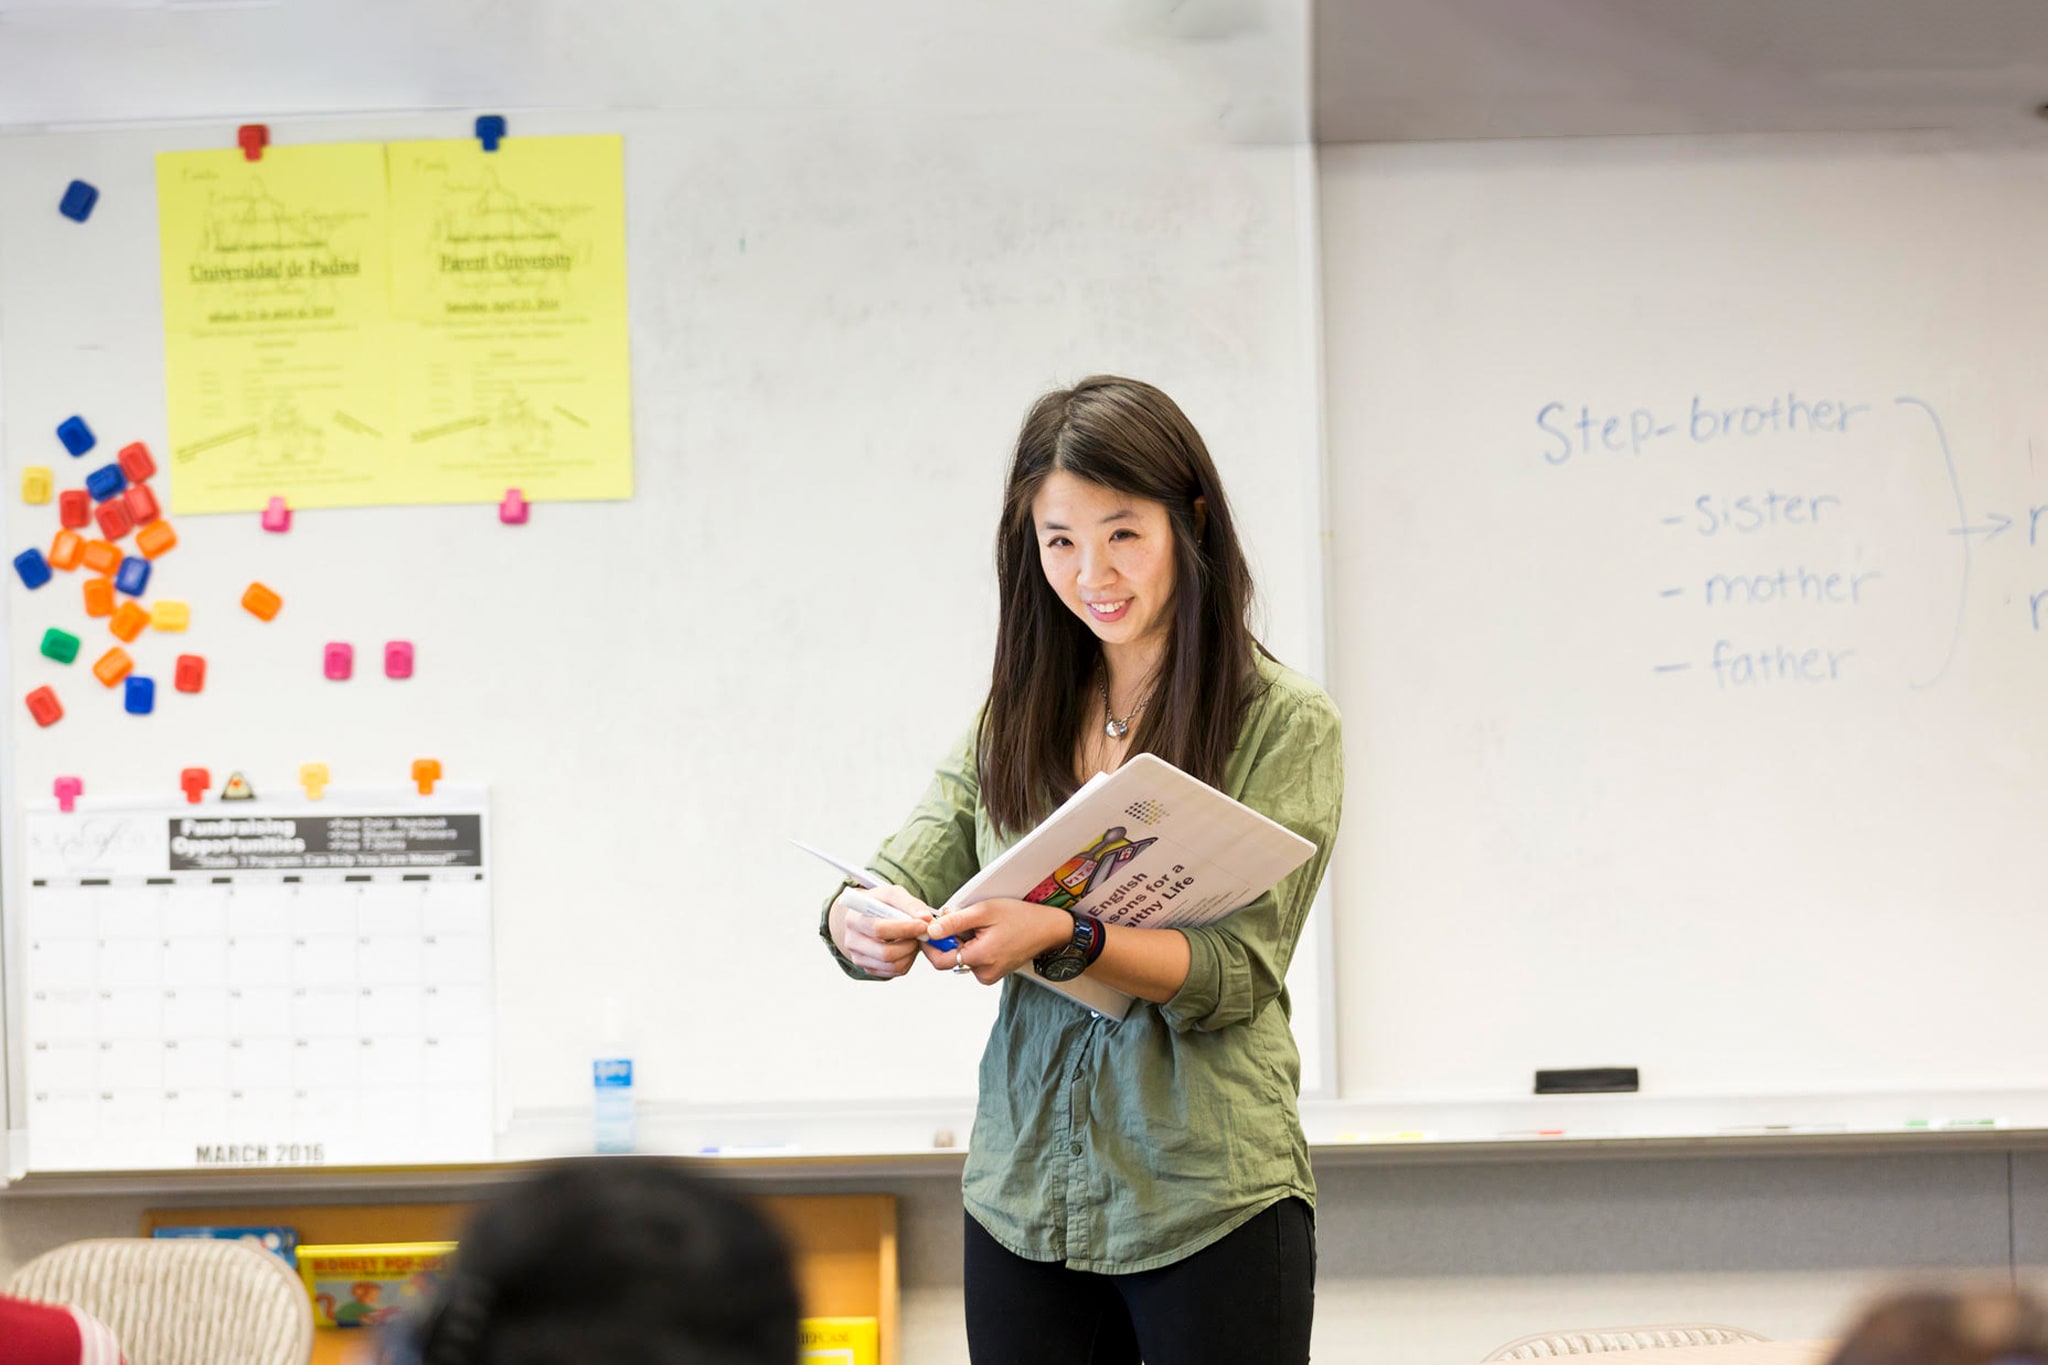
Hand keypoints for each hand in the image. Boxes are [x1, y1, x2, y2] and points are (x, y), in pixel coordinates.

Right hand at [830, 884, 935, 977]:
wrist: (867, 916)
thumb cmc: (880, 904)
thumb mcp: (892, 894)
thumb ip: (910, 903)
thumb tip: (926, 918)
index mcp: (854, 919)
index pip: (878, 929)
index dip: (904, 929)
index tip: (923, 925)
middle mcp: (852, 941)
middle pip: (885, 953)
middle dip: (910, 944)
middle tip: (921, 935)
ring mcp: (859, 958)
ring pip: (892, 965)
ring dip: (911, 953)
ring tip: (914, 939)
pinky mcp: (869, 969)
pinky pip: (894, 971)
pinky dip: (907, 961)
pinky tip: (907, 947)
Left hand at [925, 898, 1075, 985]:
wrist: (1047, 929)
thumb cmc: (1019, 917)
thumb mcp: (984, 911)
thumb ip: (955, 923)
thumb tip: (931, 931)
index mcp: (980, 958)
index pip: (939, 960)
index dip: (930, 944)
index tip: (928, 928)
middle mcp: (983, 973)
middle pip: (950, 959)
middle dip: (948, 940)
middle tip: (958, 919)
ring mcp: (990, 976)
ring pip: (962, 960)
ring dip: (962, 943)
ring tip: (979, 926)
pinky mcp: (994, 974)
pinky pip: (974, 962)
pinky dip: (973, 948)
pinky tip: (986, 935)